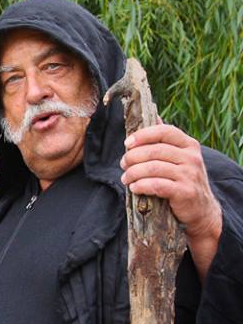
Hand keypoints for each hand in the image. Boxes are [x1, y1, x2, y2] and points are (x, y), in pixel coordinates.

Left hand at [121, 124, 221, 239]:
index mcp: (189, 144)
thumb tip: (154, 114)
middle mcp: (192, 157)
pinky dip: (142, 185)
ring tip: (125, 178)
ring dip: (133, 173)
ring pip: (153, 168)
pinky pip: (157, 185)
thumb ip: (165, 139)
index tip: (127, 143)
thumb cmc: (182, 180)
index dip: (143, 135)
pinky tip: (134, 188)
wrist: (201, 209)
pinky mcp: (185, 192)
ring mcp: (190, 174)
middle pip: (154, 150)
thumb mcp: (179, 157)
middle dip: (132, 157)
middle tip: (123, 165)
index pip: (164, 131)